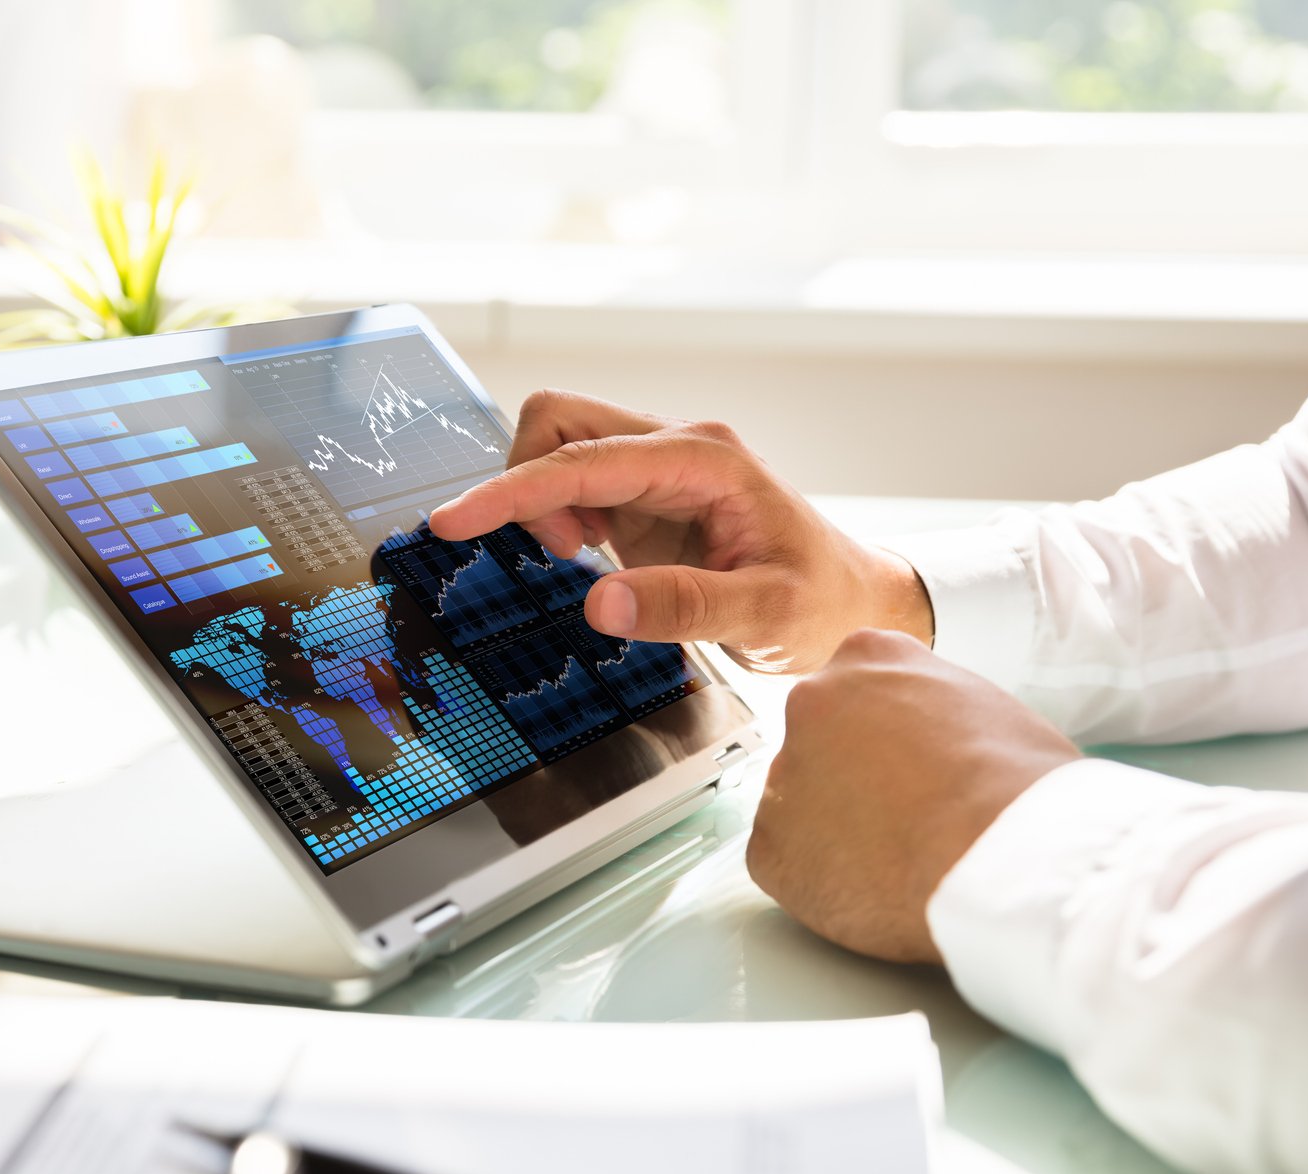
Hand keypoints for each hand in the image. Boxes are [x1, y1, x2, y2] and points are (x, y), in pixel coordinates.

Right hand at [428, 390, 932, 672]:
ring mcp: (658, 469)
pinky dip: (554, 518)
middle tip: (564, 557)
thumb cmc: (822, 601)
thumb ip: (685, 607)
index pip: (583, 460)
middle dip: (527, 486)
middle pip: (558, 423)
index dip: (511, 490)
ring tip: (581, 562)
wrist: (853, 602)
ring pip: (558, 447)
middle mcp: (676, 449)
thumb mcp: (767, 615)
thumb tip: (599, 602)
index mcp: (705, 460)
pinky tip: (589, 560)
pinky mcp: (645, 497)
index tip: (455, 522)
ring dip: (541, 503)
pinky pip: (572, 483)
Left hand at [747, 630, 1081, 963]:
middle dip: (854, 783)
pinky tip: (874, 889)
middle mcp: (810, 703)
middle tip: (907, 820)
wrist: (1001, 859)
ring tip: (901, 859)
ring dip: (837, 833)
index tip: (913, 770)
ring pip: (800, 808)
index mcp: (868, 658)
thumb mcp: (986, 709)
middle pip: (821, 747)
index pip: (858, 693)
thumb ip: (932, 710)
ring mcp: (782, 775)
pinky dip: (822, 883)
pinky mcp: (768, 848)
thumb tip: (929, 742)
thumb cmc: (1017, 789)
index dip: (888, 741)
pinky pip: (789, 866)